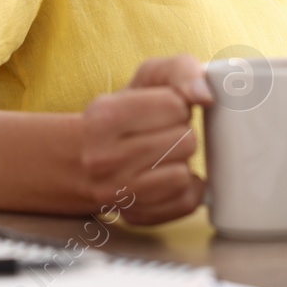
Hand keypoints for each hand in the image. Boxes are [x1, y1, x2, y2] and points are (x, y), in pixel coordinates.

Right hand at [78, 54, 212, 224]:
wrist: (81, 159)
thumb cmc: (124, 113)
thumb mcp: (147, 79)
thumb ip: (180, 70)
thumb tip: (205, 94)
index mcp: (104, 116)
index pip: (175, 106)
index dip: (177, 105)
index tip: (162, 109)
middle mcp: (102, 158)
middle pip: (184, 141)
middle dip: (180, 132)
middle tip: (160, 133)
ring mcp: (116, 192)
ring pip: (183, 173)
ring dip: (180, 160)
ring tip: (162, 154)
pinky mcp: (135, 216)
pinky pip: (186, 202)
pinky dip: (186, 188)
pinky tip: (168, 176)